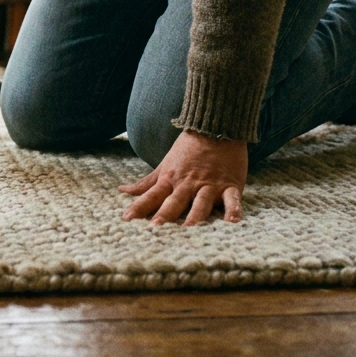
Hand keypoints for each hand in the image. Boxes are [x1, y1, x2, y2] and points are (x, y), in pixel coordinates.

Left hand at [119, 130, 246, 225]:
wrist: (216, 127)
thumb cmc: (188, 149)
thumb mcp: (164, 165)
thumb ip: (146, 182)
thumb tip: (122, 191)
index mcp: (171, 180)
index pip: (151, 196)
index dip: (139, 207)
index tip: (127, 219)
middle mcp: (188, 184)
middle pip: (174, 202)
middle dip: (165, 214)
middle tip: (156, 228)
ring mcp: (209, 185)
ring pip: (201, 202)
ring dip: (195, 215)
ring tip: (190, 229)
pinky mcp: (230, 185)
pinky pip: (232, 199)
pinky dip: (233, 209)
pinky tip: (233, 221)